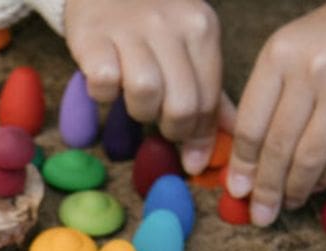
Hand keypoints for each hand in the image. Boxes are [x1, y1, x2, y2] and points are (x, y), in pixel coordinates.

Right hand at [64, 0, 222, 172]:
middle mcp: (172, 24)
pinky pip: (104, 82)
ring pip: (145, 93)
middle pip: (181, 103)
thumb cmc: (150, 22)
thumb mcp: (189, 44)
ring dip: (139, 112)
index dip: (199, 135)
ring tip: (135, 105)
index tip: (189, 152)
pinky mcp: (94, 38)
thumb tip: (231, 135)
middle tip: (162, 129)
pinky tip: (107, 86)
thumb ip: (209, 89)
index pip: (208, 98)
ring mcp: (131, 29)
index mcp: (202, 28)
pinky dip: (104, 94)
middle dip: (173, 130)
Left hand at [225, 0, 325, 225]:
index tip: (237, 191)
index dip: (242, 165)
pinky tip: (315, 186)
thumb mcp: (281, 57)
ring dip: (296, 187)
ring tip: (287, 204)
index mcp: (279, 57)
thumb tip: (242, 168)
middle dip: (267, 188)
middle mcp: (311, 70)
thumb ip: (260, 103)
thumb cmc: (317, 42)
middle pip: (279, 145)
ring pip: (312, 153)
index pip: (252, 125)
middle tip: (261, 215)